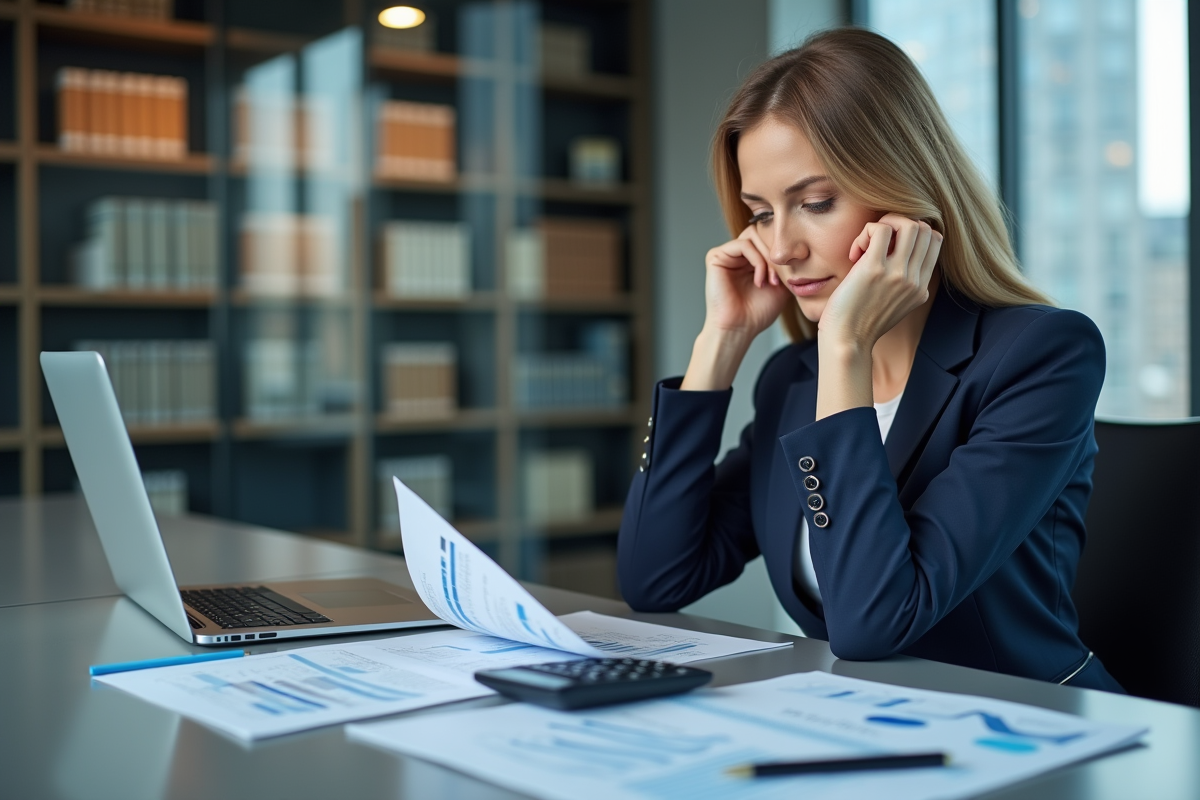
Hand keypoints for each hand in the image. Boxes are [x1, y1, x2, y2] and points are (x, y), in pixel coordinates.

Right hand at [700, 225, 791, 340]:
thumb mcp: (781, 285)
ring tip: (771, 281)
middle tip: (780, 278)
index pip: (768, 238)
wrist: (739, 329)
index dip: (782, 252)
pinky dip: (757, 261)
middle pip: (761, 233)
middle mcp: (736, 254)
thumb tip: (798, 247)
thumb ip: (786, 264)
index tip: (790, 275)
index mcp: (749, 259)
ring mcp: (725, 254)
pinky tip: (760, 280)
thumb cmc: (757, 312)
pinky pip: (743, 245)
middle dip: (776, 254)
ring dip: (768, 258)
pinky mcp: (716, 257)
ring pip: (754, 237)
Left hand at [819, 213, 942, 347]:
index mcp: (921, 287)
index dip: (911, 234)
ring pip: (908, 224)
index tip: (888, 248)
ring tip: (866, 245)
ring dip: (884, 225)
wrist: (846, 342)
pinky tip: (854, 253)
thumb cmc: (860, 323)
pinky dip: (865, 233)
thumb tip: (897, 252)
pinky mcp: (874, 269)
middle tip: (875, 243)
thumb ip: (903, 283)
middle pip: (924, 229)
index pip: (935, 240)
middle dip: (898, 225)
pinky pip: (880, 229)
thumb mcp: (894, 305)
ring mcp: (897, 274)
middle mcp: (914, 279)